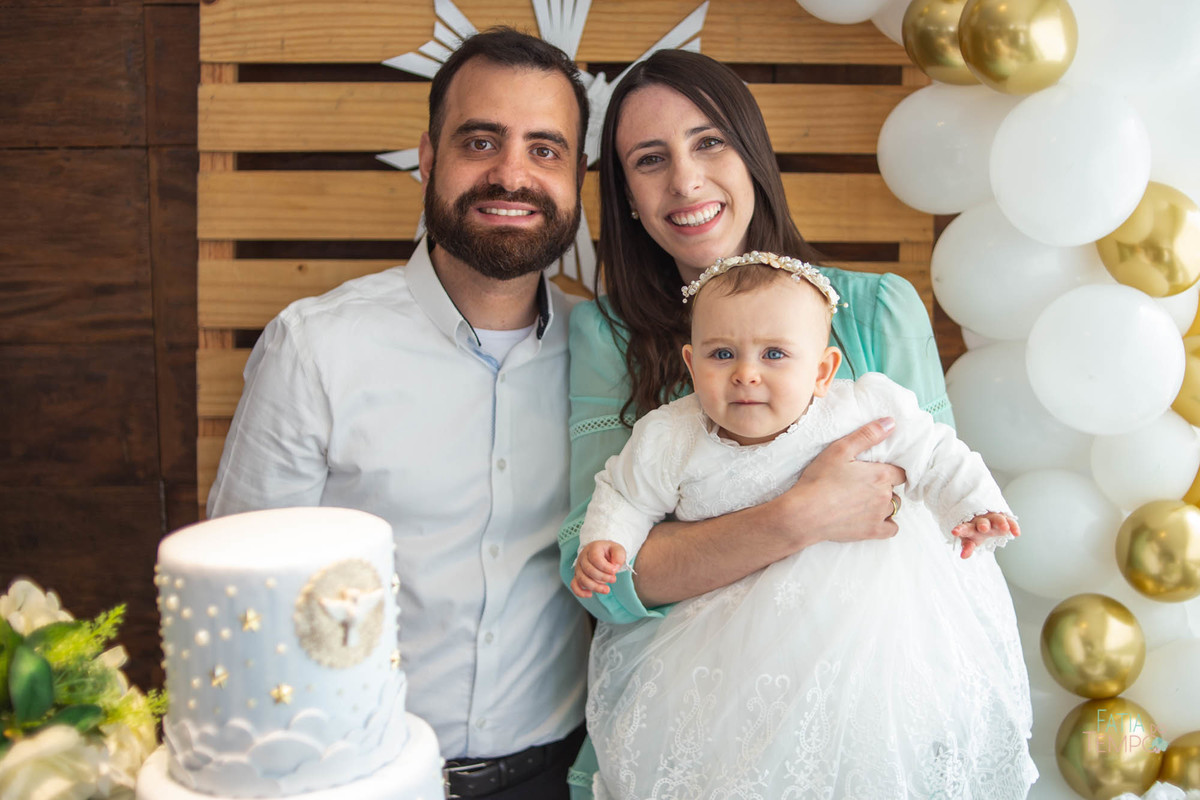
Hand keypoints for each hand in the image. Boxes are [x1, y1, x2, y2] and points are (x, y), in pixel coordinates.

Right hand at [571, 541, 626, 597]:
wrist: (602, 552)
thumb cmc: (609, 552)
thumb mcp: (618, 549)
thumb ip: (619, 556)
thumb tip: (615, 566)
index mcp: (593, 548)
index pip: (596, 559)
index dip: (606, 567)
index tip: (615, 571)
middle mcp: (583, 557)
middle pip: (588, 570)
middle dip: (603, 577)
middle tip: (613, 579)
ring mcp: (579, 567)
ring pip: (582, 579)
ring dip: (595, 587)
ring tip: (607, 589)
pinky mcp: (577, 576)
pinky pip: (574, 585)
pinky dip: (580, 592)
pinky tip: (590, 594)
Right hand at [776, 418, 906, 547]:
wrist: (805, 514)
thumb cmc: (819, 480)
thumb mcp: (840, 450)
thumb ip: (867, 435)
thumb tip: (891, 422)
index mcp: (880, 475)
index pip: (900, 471)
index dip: (890, 469)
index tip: (877, 470)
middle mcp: (885, 496)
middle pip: (895, 489)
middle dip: (884, 486)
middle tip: (863, 484)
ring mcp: (880, 516)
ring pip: (893, 507)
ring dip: (884, 503)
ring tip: (864, 500)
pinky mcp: (872, 532)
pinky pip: (892, 528)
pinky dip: (886, 523)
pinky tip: (872, 518)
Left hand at [952, 512, 1019, 558]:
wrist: (987, 521)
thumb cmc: (976, 532)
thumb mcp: (971, 541)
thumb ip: (967, 547)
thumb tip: (963, 556)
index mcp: (971, 527)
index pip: (964, 528)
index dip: (960, 530)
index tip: (955, 532)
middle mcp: (982, 521)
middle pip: (982, 521)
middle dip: (983, 524)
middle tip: (983, 528)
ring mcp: (994, 519)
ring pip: (997, 519)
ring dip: (1000, 523)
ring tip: (1004, 529)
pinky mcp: (1005, 519)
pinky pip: (1010, 521)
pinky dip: (1013, 526)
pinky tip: (1016, 533)